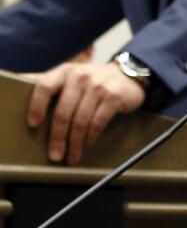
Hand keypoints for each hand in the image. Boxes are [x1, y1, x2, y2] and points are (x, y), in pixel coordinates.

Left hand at [25, 61, 145, 163]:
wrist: (127, 77)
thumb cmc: (93, 81)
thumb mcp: (71, 76)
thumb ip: (50, 83)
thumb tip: (18, 86)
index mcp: (64, 72)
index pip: (44, 87)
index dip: (37, 106)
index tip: (34, 125)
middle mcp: (80, 76)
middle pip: (63, 112)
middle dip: (58, 137)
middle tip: (55, 155)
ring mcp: (98, 86)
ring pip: (81, 120)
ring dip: (75, 143)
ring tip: (72, 156)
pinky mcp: (113, 97)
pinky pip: (98, 122)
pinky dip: (91, 136)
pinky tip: (87, 144)